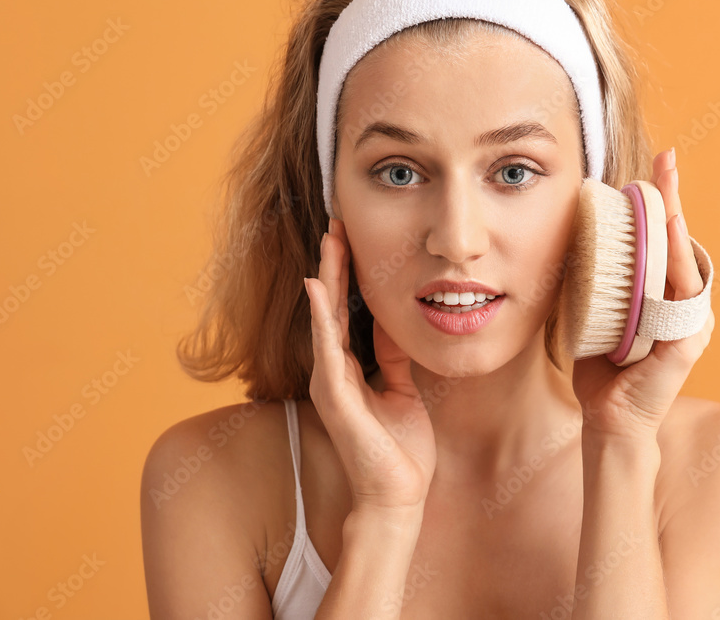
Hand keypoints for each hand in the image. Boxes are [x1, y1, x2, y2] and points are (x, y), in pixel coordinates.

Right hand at [304, 218, 435, 511]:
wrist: (398, 496)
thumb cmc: (400, 450)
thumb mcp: (402, 390)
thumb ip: (392, 357)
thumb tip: (395, 322)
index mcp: (348, 370)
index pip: (346, 311)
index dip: (349, 274)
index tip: (352, 237)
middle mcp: (333, 371)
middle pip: (331, 307)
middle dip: (335, 264)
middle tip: (337, 223)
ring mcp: (330, 383)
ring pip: (325, 319)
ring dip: (327, 276)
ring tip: (329, 239)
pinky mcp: (335, 396)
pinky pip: (327, 347)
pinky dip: (322, 314)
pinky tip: (318, 285)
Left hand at [571, 148, 714, 438]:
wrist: (606, 416)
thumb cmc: (602, 365)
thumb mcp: (596, 310)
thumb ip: (598, 278)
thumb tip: (576, 235)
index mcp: (667, 295)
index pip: (665, 240)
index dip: (662, 202)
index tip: (657, 164)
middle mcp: (686, 304)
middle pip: (680, 241)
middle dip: (674, 198)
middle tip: (667, 159)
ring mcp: (692, 323)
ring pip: (684, 262)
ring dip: (674, 224)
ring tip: (665, 188)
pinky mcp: (688, 343)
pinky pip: (683, 296)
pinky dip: (675, 264)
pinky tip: (665, 236)